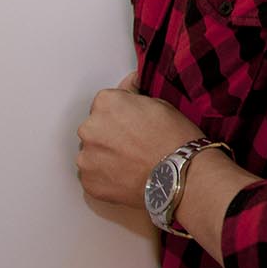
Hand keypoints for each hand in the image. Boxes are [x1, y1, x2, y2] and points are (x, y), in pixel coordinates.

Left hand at [76, 72, 202, 207]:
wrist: (179, 176)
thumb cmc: (175, 141)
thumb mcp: (160, 104)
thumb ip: (134, 94)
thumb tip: (129, 85)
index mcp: (106, 103)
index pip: (105, 104)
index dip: (121, 114)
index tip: (132, 124)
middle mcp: (90, 128)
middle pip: (95, 128)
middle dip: (110, 135)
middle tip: (134, 144)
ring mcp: (86, 157)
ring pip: (92, 153)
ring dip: (106, 156)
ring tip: (132, 163)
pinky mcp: (89, 182)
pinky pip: (93, 176)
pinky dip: (106, 177)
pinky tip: (127, 177)